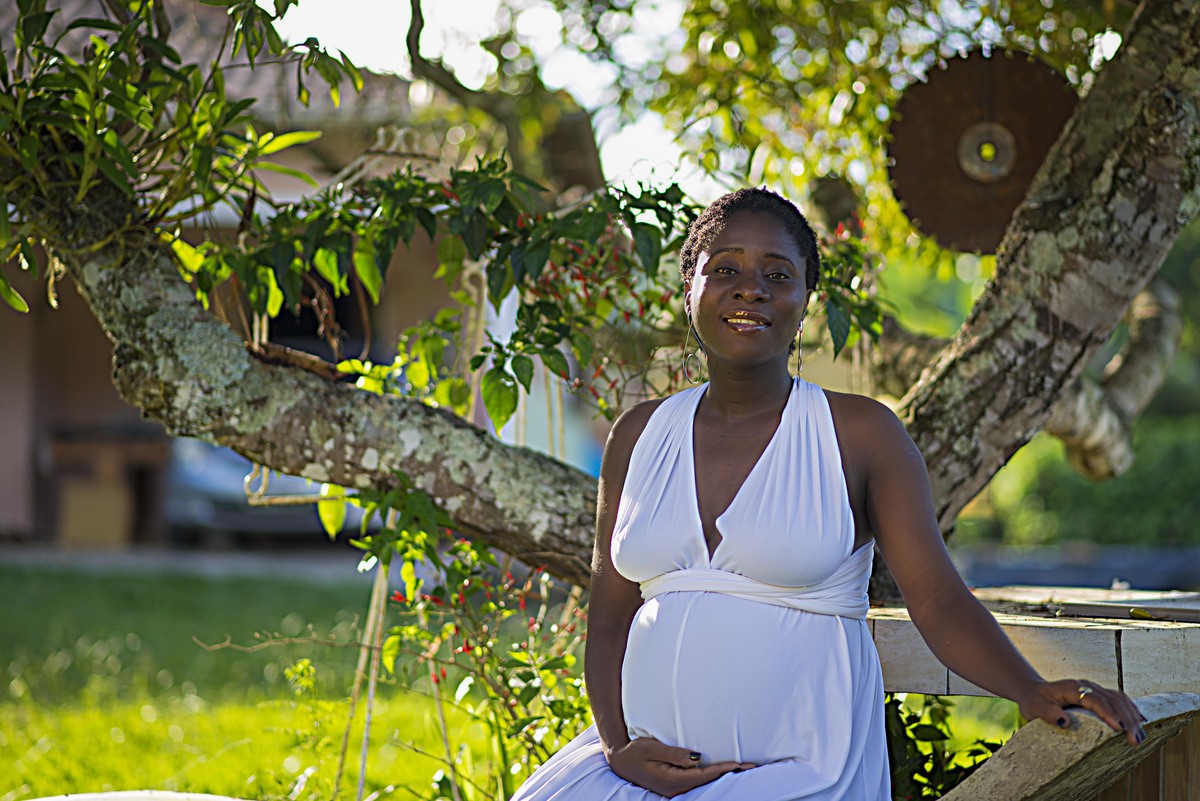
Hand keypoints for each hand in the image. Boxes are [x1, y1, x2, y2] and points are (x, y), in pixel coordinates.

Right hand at [606, 737, 755, 797]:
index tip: (739, 764)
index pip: (704, 775)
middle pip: (708, 781)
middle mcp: (675, 788)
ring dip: (722, 775)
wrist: (619, 760)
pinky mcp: (673, 785)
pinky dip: (711, 775)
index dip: (723, 769)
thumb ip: (674, 754)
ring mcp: (674, 789)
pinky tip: (721, 771)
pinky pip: (696, 781)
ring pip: (704, 782)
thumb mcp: (652, 747)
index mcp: (672, 780)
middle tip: (751, 767)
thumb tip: (697, 759)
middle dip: (729, 774)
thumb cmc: (634, 750)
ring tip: (742, 768)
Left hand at [1017, 679, 1146, 745]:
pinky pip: (1119, 700)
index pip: (1096, 700)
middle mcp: (1087, 685)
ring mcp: (1094, 688)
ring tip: (1140, 736)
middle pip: (1113, 700)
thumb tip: (1065, 722)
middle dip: (1127, 720)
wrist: (1034, 691)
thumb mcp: (1035, 708)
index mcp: (1073, 687)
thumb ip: (1049, 714)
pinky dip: (1132, 711)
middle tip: (1135, 740)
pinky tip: (1141, 722)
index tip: (1120, 729)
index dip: (1109, 714)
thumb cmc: (1035, 701)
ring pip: (1120, 699)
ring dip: (1133, 717)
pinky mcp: (1099, 694)